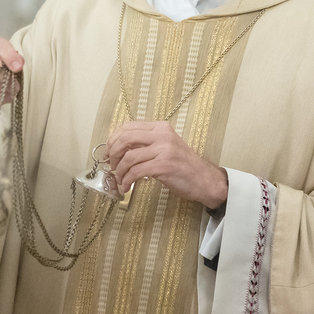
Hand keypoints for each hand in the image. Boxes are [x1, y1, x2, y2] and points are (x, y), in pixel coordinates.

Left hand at [105, 120, 227, 208]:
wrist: (205, 180)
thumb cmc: (183, 165)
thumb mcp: (165, 146)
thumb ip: (146, 143)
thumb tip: (119, 147)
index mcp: (161, 127)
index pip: (128, 126)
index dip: (113, 138)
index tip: (109, 151)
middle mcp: (162, 135)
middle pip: (125, 138)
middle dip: (113, 153)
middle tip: (111, 165)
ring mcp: (163, 150)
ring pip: (129, 157)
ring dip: (119, 170)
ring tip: (120, 179)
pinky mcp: (163, 166)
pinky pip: (136, 172)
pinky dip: (127, 180)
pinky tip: (126, 187)